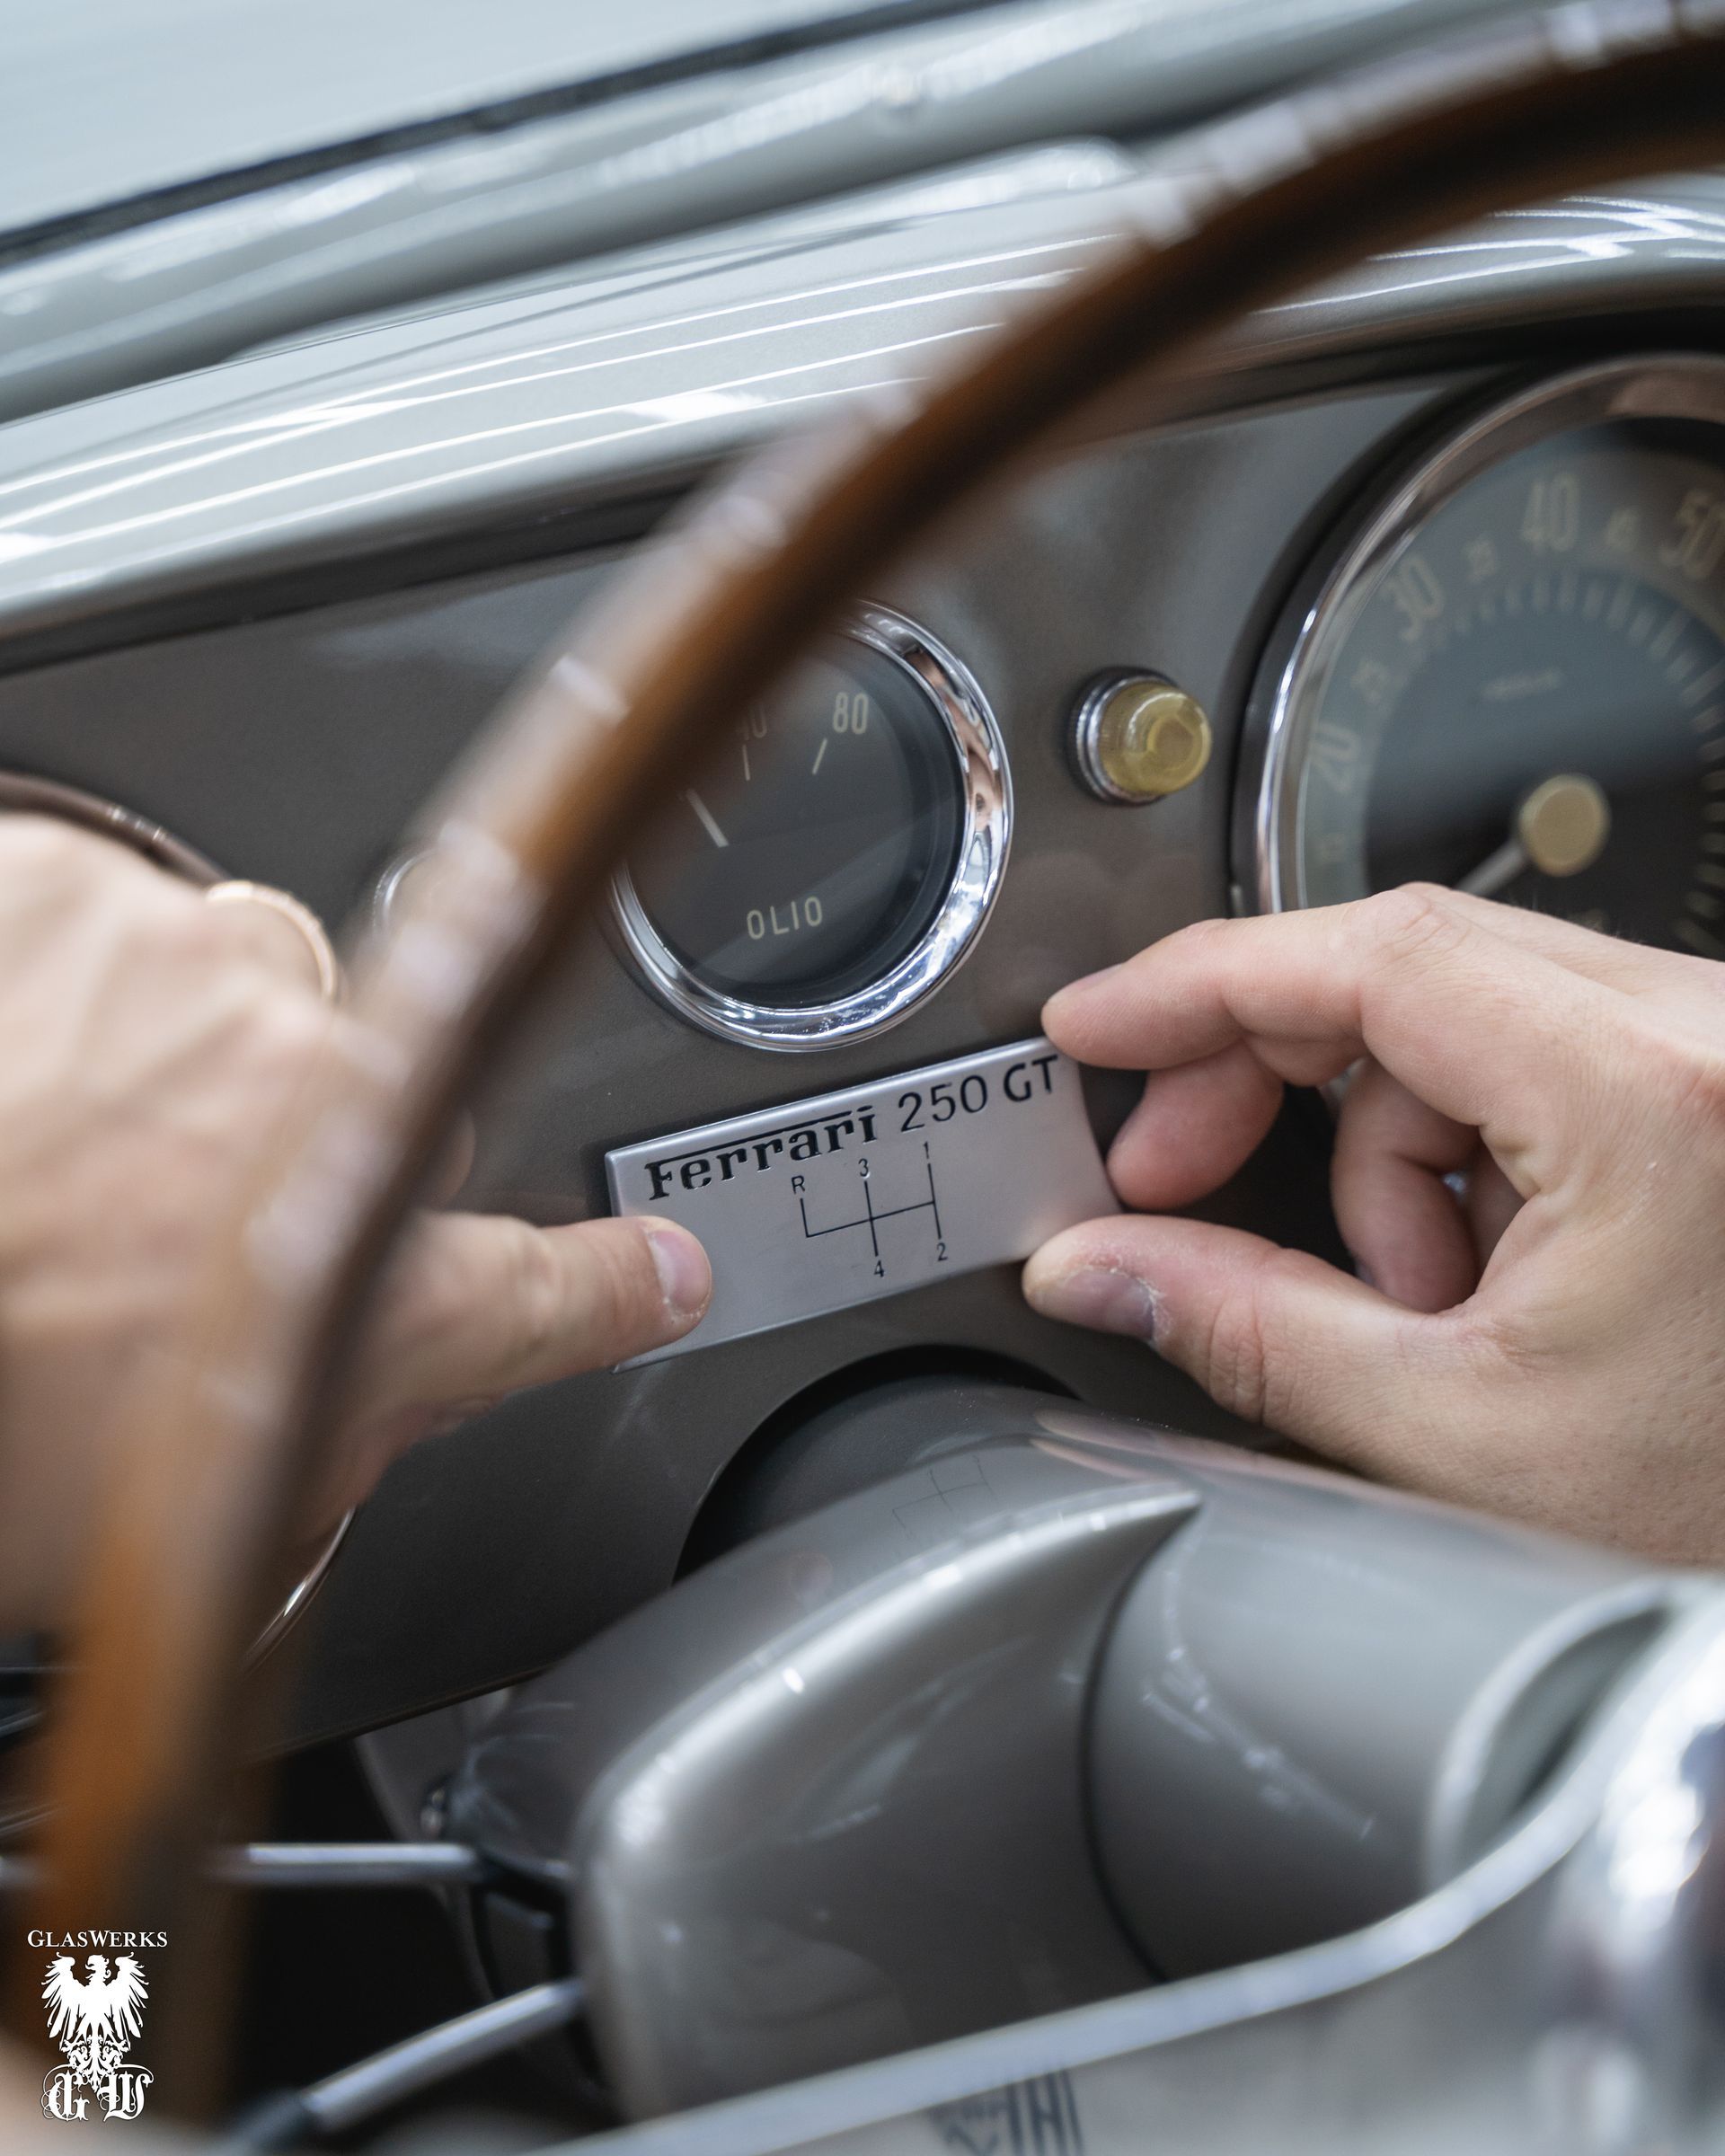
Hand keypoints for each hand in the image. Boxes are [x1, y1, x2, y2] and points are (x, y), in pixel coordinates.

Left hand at [0, 819, 709, 1626]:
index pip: (550, 1293)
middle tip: (116, 1226)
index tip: (660, 1274)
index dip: (615, 1289)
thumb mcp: (151, 1516)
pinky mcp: (63, 875)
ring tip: (11, 1144)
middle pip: (349, 1102)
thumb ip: (296, 1435)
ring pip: (222, 989)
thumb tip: (343, 1398)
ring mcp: (197, 974)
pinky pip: (88, 916)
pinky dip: (35, 986)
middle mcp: (323, 1106)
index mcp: (359, 1287)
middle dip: (264, 1145)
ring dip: (140, 1054)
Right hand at [1024, 884, 1724, 1561]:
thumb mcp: (1452, 1435)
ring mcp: (1718, 1054)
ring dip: (1386, 1152)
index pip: (1378, 958)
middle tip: (1173, 1177)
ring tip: (1421, 1306)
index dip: (1204, 983)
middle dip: (1268, 1081)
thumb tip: (1104, 1264)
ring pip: (1462, 1021)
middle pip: (1408, 970)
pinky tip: (1483, 1280)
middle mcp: (1710, 1037)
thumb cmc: (1724, 1521)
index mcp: (1653, 1100)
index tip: (1101, 1027)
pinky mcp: (1712, 1086)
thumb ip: (1248, 1328)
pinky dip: (1465, 1154)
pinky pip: (1532, 1059)